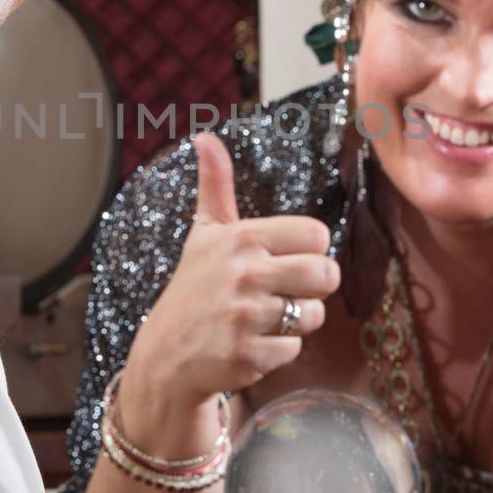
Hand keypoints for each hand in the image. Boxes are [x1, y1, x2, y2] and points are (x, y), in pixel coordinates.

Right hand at [116, 133, 338, 453]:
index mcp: (242, 238)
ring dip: (295, 322)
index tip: (284, 260)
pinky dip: (277, 351)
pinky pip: (295, 349)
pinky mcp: (249, 355)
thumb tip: (205, 137)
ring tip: (261, 319)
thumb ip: (215, 185)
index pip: (318, 236)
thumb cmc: (194, 287)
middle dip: (313, 288)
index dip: (308, 251)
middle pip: (326, 274)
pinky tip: (249, 343)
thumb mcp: (204, 234)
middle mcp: (245, 274)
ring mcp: (246, 317)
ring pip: (315, 315)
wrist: (165, 355)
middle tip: (283, 292)